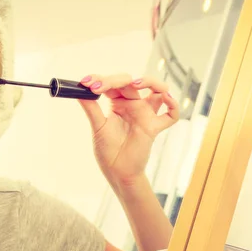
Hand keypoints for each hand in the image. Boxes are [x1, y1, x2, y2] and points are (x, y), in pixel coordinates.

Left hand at [78, 74, 178, 188]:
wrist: (117, 171)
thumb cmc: (108, 150)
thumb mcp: (97, 126)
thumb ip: (91, 108)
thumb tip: (78, 91)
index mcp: (118, 103)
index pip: (113, 84)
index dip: (101, 79)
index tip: (86, 83)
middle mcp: (133, 105)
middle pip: (131, 82)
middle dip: (115, 80)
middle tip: (99, 87)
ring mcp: (145, 115)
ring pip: (157, 90)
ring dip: (151, 82)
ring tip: (136, 83)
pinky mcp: (154, 127)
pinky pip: (171, 115)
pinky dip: (173, 105)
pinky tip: (166, 98)